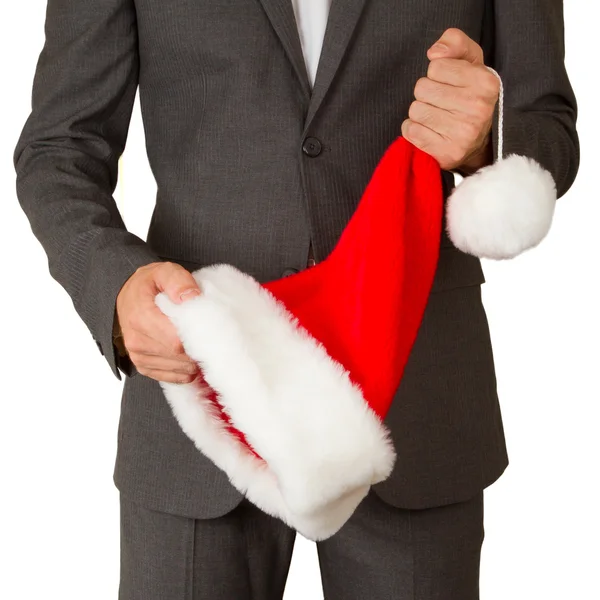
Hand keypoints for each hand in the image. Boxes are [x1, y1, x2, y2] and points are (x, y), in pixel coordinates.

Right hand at [116, 261, 200, 382]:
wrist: (126, 295)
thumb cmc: (148, 284)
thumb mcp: (164, 271)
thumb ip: (179, 281)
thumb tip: (192, 298)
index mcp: (141, 318)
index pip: (176, 341)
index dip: (198, 339)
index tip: (210, 330)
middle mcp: (137, 341)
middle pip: (180, 357)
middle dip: (199, 350)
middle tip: (211, 337)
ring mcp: (139, 356)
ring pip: (179, 369)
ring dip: (194, 361)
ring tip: (199, 344)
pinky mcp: (144, 366)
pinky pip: (173, 377)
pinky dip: (186, 370)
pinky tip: (190, 356)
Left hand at [401, 28, 498, 173]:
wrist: (476, 144)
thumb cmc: (468, 96)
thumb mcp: (469, 62)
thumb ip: (455, 42)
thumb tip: (434, 52)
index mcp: (486, 82)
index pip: (436, 65)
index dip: (437, 74)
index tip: (450, 85)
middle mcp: (478, 108)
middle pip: (422, 88)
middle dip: (427, 94)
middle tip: (442, 105)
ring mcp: (463, 133)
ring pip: (415, 109)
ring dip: (420, 113)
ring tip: (437, 119)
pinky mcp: (447, 153)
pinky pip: (410, 130)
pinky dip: (413, 130)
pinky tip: (429, 132)